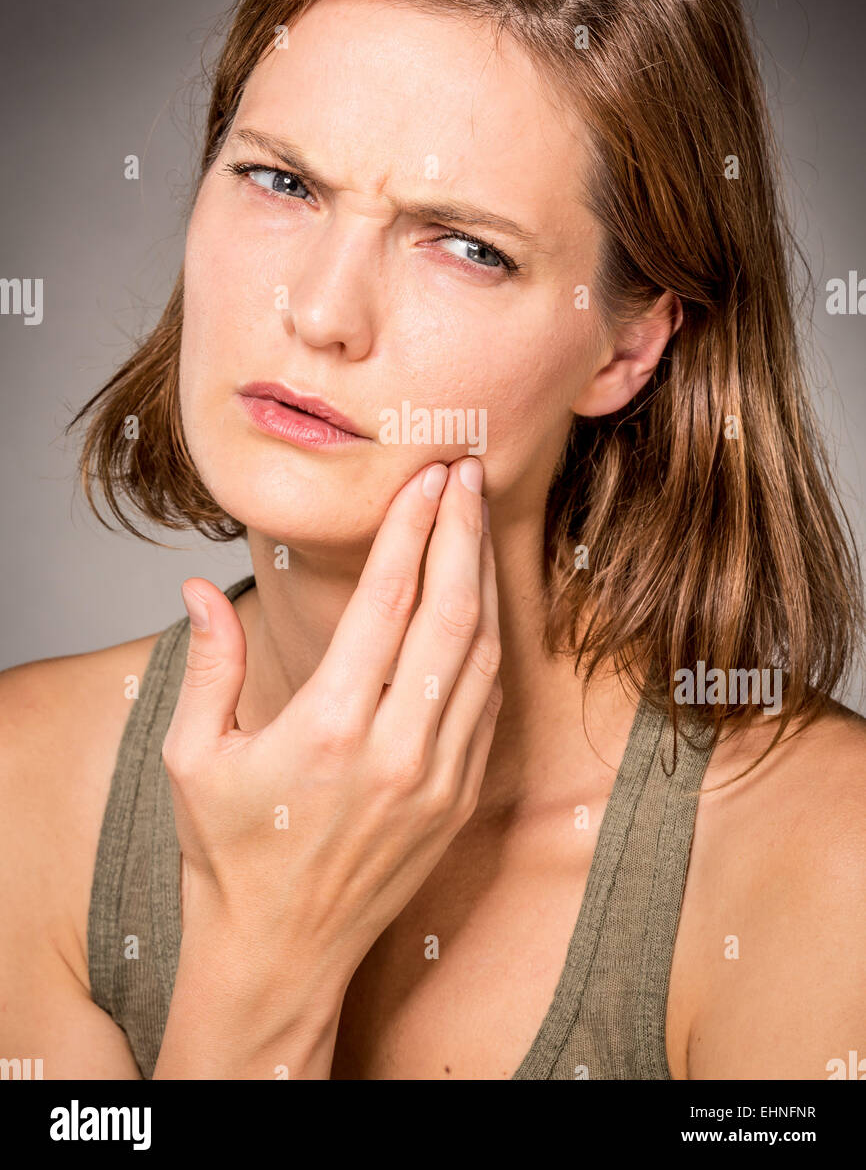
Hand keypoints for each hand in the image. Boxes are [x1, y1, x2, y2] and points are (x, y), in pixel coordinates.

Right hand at [162, 456, 501, 995]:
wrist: (280, 952)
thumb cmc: (230, 851)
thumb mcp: (195, 758)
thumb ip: (209, 665)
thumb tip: (198, 586)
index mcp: (329, 730)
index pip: (387, 603)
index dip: (410, 530)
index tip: (423, 477)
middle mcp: (397, 750)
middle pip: (451, 614)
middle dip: (461, 532)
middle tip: (464, 473)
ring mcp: (439, 777)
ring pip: (483, 653)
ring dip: (483, 578)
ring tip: (474, 519)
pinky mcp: (458, 798)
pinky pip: (488, 700)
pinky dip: (489, 640)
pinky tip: (478, 600)